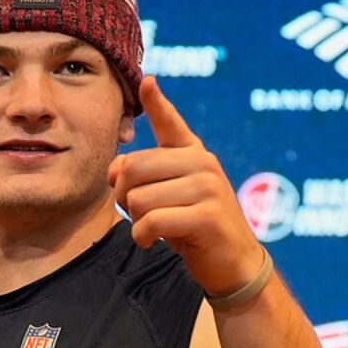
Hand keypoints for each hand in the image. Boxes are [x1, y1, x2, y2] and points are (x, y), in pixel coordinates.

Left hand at [108, 76, 264, 295]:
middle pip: (134, 167)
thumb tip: (115, 172)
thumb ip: (146, 178)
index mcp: (194, 154)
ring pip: (139, 198)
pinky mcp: (207, 215)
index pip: (170, 122)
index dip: (156, 102)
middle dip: (123, 196)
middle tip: (136, 213)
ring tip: (153, 228)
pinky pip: (151, 221)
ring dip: (135, 221)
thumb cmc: (195, 229)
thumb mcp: (172, 197)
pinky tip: (153, 242)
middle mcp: (203, 163)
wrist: (233, 265)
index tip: (147, 81)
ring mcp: (208, 187)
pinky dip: (143, 237)